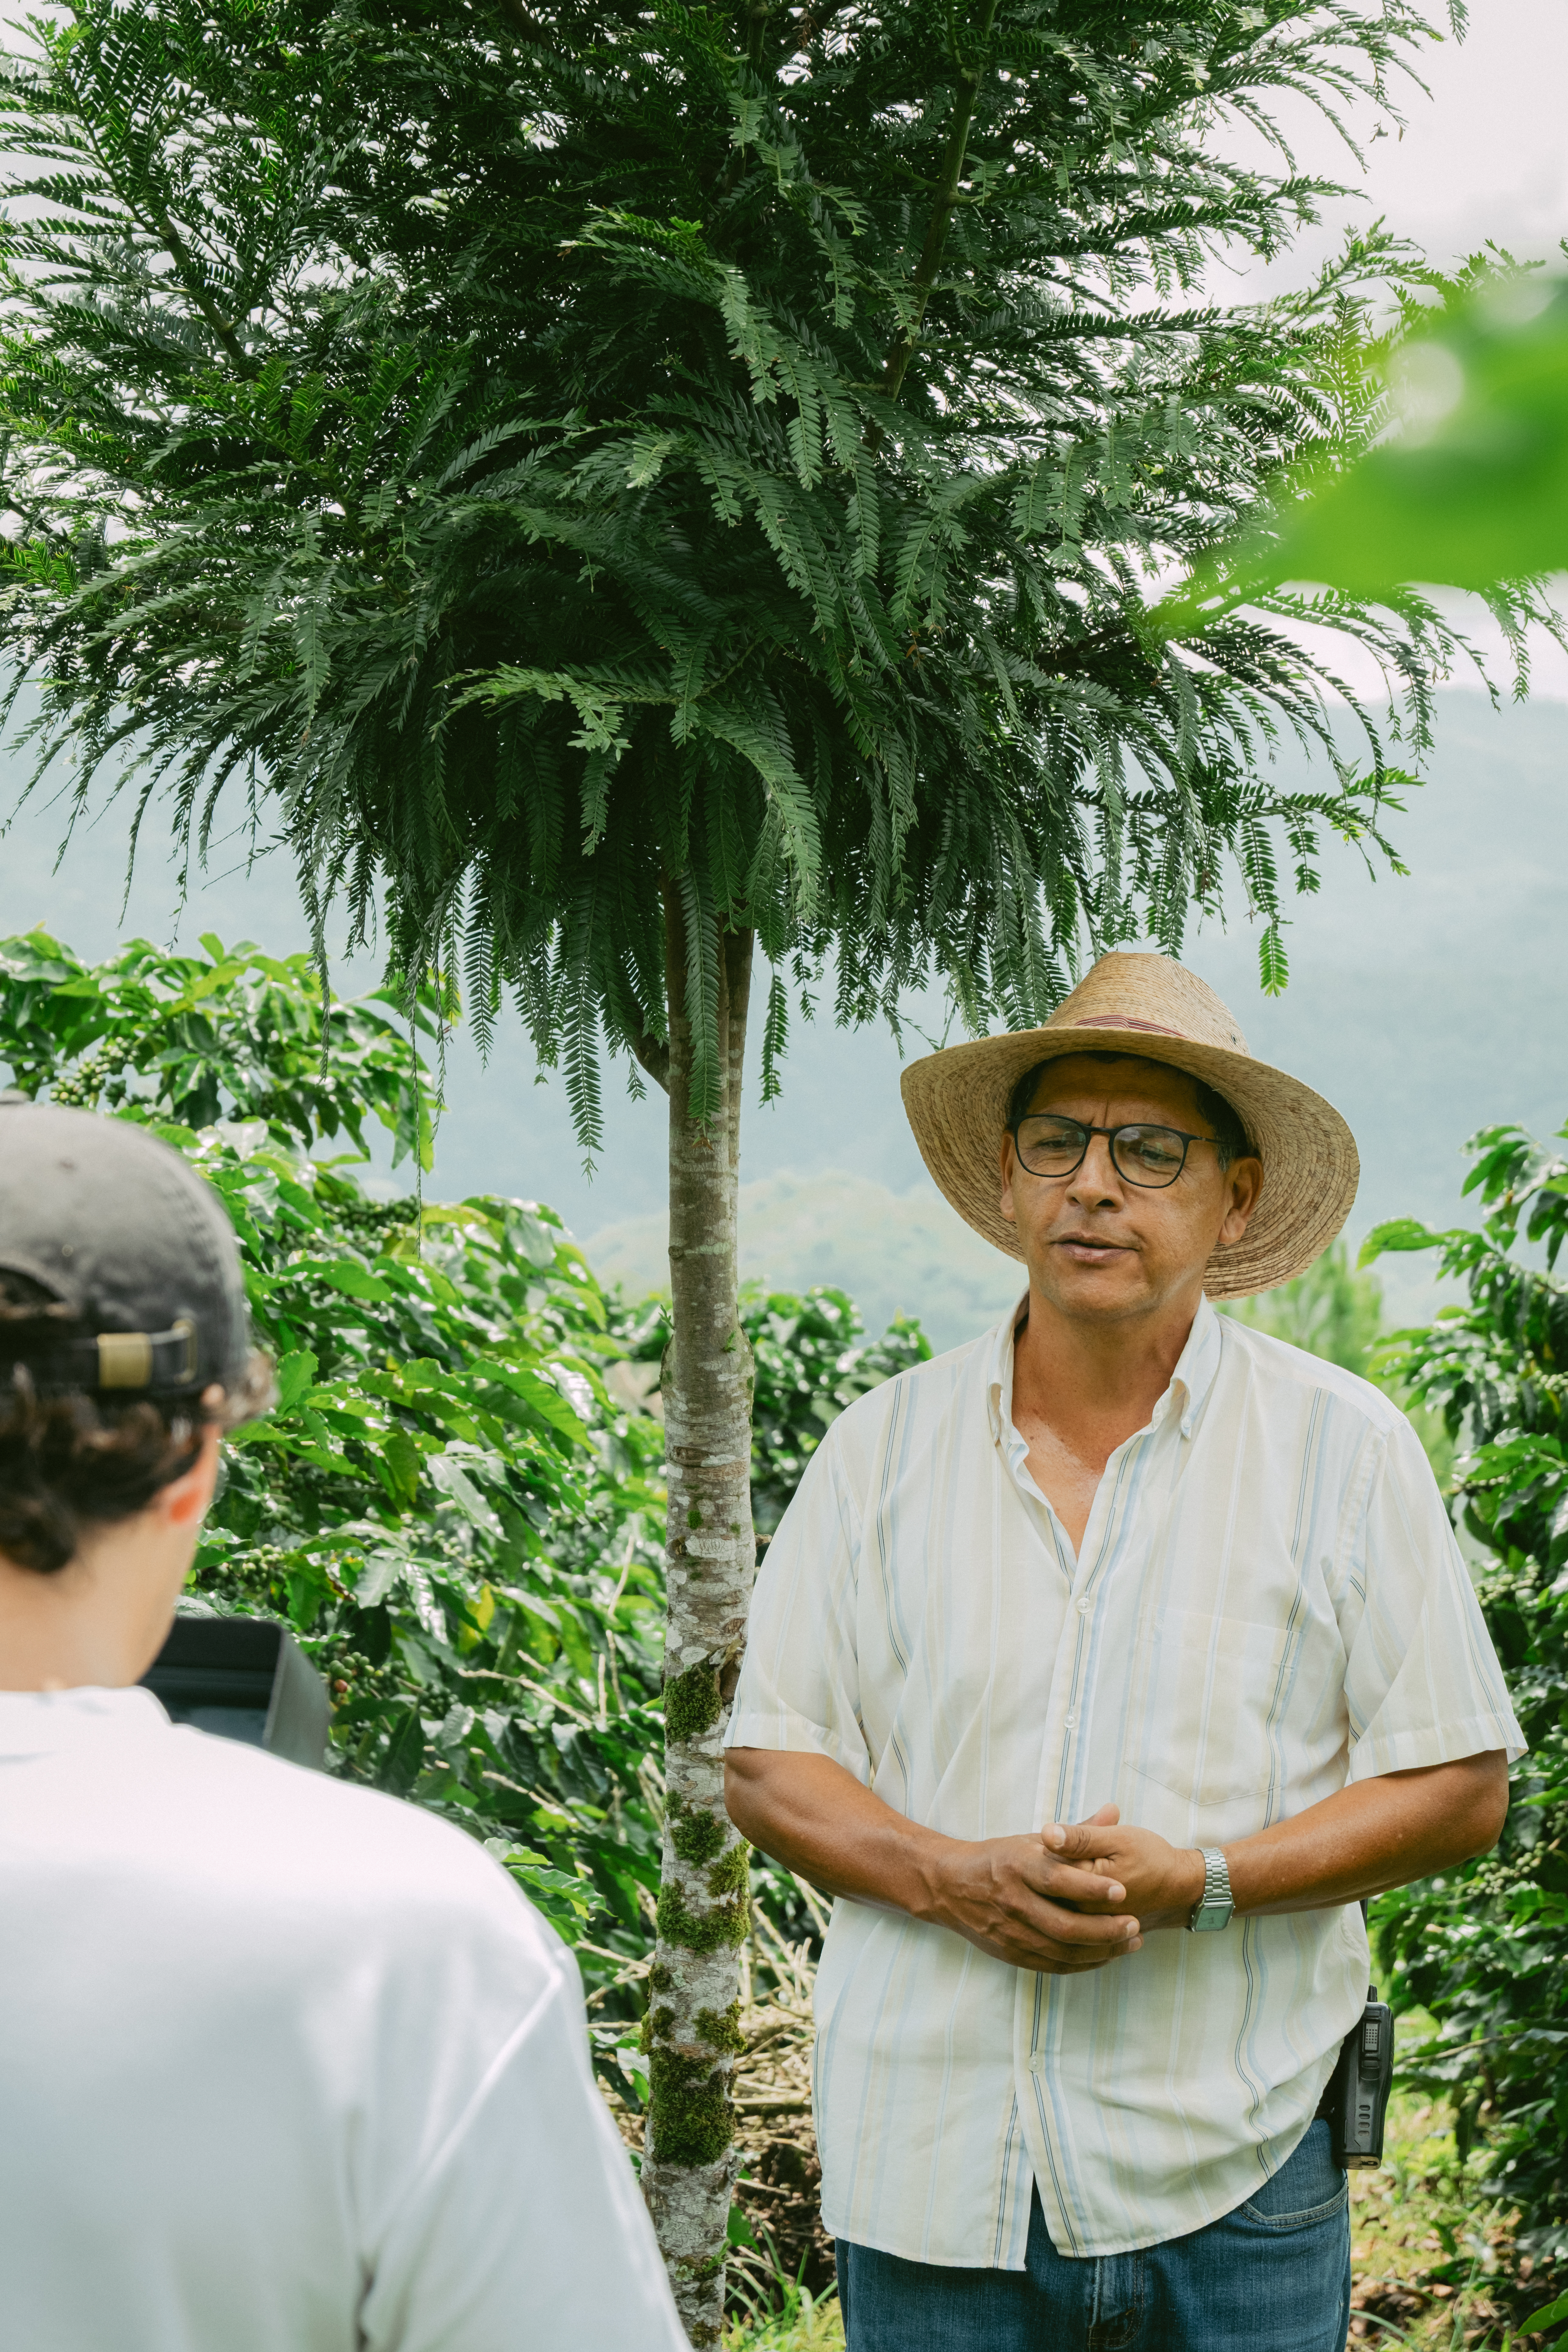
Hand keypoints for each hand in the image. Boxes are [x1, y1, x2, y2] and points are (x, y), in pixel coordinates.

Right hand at [920, 1803, 1143, 1973]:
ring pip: (1062, 1950)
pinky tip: (1105, 1956)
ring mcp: (1011, 1931)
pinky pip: (1053, 1965)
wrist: (949, 1886)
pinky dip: (1083, 1964)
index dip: (1091, 1887)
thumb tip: (1114, 1810)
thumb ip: (1076, 1833)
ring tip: (1131, 1943)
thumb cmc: (999, 1858)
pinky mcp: (1011, 1953)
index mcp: (1018, 1865)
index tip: (1122, 1890)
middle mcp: (1013, 1900)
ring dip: (1101, 1950)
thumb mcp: (1033, 1839)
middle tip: (1136, 1926)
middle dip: (1105, 1929)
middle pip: (1064, 1925)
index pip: (1059, 1879)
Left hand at [1043, 1806, 1205, 1932]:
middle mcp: (1081, 1912)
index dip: (1056, 1844)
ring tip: (1093, 1864)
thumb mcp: (1118, 1839)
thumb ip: (1081, 1837)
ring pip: (1057, 1897)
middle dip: (1057, 1862)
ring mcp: (1087, 1923)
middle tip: (1087, 1851)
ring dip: (1064, 1879)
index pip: (1047, 1865)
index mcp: (1084, 1888)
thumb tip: (1047, 1832)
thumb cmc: (1150, 1858)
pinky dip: (1073, 1892)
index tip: (1074, 1836)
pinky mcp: (1093, 1926)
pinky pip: (1070, 1909)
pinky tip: (1090, 1880)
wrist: (1177, 1887)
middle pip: (1049, 1884)